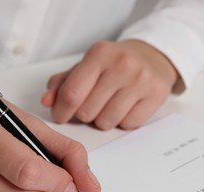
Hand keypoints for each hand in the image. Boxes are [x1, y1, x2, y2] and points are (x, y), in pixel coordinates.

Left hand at [41, 39, 178, 129]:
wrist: (152, 56)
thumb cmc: (113, 63)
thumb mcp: (85, 66)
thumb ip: (62, 83)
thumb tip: (46, 101)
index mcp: (99, 54)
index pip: (71, 94)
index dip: (61, 111)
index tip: (60, 116)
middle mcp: (122, 64)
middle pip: (87, 112)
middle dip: (83, 115)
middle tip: (90, 104)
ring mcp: (141, 80)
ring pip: (106, 122)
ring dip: (101, 120)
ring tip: (107, 105)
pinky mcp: (156, 95)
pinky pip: (127, 125)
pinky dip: (121, 121)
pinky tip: (124, 107)